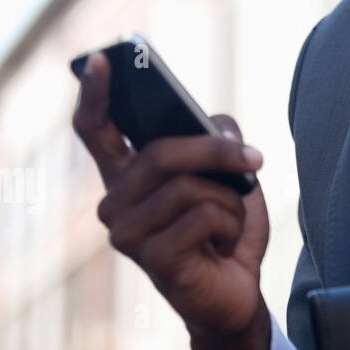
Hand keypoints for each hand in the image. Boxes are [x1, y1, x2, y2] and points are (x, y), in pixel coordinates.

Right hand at [72, 51, 271, 349]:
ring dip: (228, 199)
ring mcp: (127, 233)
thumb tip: (219, 129)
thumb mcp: (228, 172)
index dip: (96, 93)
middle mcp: (115, 202)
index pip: (97, 129)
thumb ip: (218, 136)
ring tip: (227, 222)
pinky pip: (204, 215)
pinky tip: (222, 244)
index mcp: (127, 176)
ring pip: (188, 185)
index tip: (101, 59)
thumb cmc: (224, 228)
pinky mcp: (150, 258)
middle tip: (253, 159)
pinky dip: (229, 224)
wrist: (235, 289)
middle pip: (161, 153)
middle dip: (216, 152)